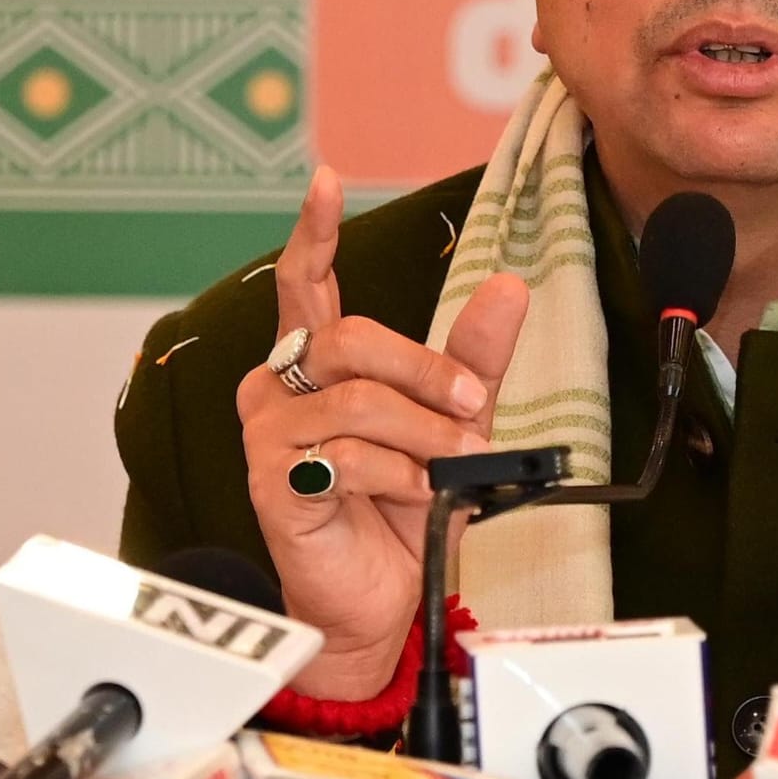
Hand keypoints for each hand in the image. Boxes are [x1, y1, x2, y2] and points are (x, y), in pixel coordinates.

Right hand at [235, 165, 528, 698]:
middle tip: (473, 405)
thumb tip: (509, 284)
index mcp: (319, 364)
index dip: (315, 231)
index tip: (325, 179)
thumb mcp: (453, 422)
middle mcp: (280, 387)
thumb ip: (474, 357)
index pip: (308, 282)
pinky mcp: (271, 483)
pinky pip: (345, 456)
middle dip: (425, 369)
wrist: (382, 599)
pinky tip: (421, 494)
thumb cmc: (404, 507)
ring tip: (457, 462)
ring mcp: (268, 434)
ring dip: (424, 432)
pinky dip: (400, 474)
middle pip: (349, 338)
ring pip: (356, 400)